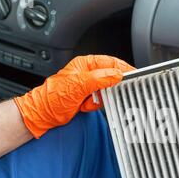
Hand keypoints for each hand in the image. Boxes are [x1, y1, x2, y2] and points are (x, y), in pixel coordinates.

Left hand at [14, 55, 134, 138]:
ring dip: (99, 99)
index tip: (134, 75)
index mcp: (86, 64)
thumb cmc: (53, 98)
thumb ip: (99, 79)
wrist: (44, 115)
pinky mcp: (90, 97)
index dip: (123, 68)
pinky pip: (102, 101)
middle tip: (102, 94)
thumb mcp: (78, 85)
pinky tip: (84, 106)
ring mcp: (90, 86)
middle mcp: (89, 73)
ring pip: (108, 91)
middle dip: (107, 88)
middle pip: (111, 77)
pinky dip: (95, 105)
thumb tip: (116, 75)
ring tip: (86, 101)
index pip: (110, 62)